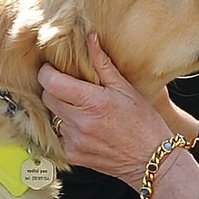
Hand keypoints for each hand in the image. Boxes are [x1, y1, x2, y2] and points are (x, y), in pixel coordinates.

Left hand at [39, 35, 169, 187]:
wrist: (152, 160)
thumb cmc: (144, 123)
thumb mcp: (126, 89)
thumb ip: (103, 64)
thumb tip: (90, 39)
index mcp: (93, 102)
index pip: (51, 82)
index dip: (47, 72)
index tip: (52, 68)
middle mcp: (80, 122)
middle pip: (47, 97)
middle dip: (54, 88)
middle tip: (69, 86)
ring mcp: (74, 141)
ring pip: (52, 116)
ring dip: (61, 109)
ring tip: (80, 108)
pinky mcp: (73, 155)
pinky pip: (58, 136)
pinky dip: (66, 129)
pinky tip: (83, 127)